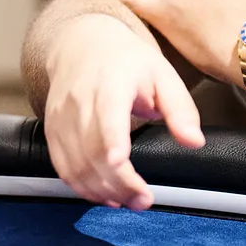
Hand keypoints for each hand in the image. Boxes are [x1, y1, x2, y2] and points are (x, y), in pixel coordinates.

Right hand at [41, 13, 204, 209]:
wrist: (79, 43)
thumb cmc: (126, 61)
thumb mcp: (163, 74)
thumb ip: (180, 109)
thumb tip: (194, 142)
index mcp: (110, 84)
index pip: (107, 120)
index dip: (114, 148)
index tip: (128, 171)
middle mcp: (79, 101)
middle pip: (92, 152)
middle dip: (118, 183)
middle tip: (144, 201)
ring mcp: (61, 116)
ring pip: (74, 163)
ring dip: (100, 190)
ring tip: (128, 201)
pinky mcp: (52, 129)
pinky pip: (61, 165)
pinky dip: (80, 186)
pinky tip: (102, 194)